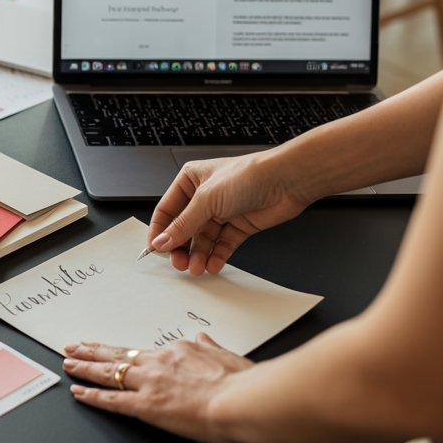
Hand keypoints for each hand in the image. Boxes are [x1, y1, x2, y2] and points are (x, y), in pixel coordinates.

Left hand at [63, 335, 251, 442]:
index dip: (125, 351)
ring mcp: (149, 383)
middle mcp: (158, 363)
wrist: (243, 400)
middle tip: (72, 346)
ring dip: (84, 368)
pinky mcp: (146, 406)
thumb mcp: (227, 356)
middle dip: (92, 351)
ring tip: (67, 363)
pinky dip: (91, 396)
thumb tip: (202, 336)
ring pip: (108, 372)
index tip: (113, 349)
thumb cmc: (242, 383)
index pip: (144, 351)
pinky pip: (111, 399)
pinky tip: (77, 392)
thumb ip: (210, 347)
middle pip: (118, 355)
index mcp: (178, 352)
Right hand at [149, 153, 310, 274]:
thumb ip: (183, 225)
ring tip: (197, 267)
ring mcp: (222, 212)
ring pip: (203, 240)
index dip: (160, 230)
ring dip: (199, 255)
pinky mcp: (238, 226)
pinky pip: (222, 245)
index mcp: (190, 181)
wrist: (286, 181)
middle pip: (184, 228)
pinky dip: (217, 256)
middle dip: (181, 247)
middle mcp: (204, 197)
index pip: (167, 210)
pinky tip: (213, 264)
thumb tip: (162, 241)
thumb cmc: (248, 175)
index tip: (156, 249)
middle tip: (179, 263)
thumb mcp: (206, 200)